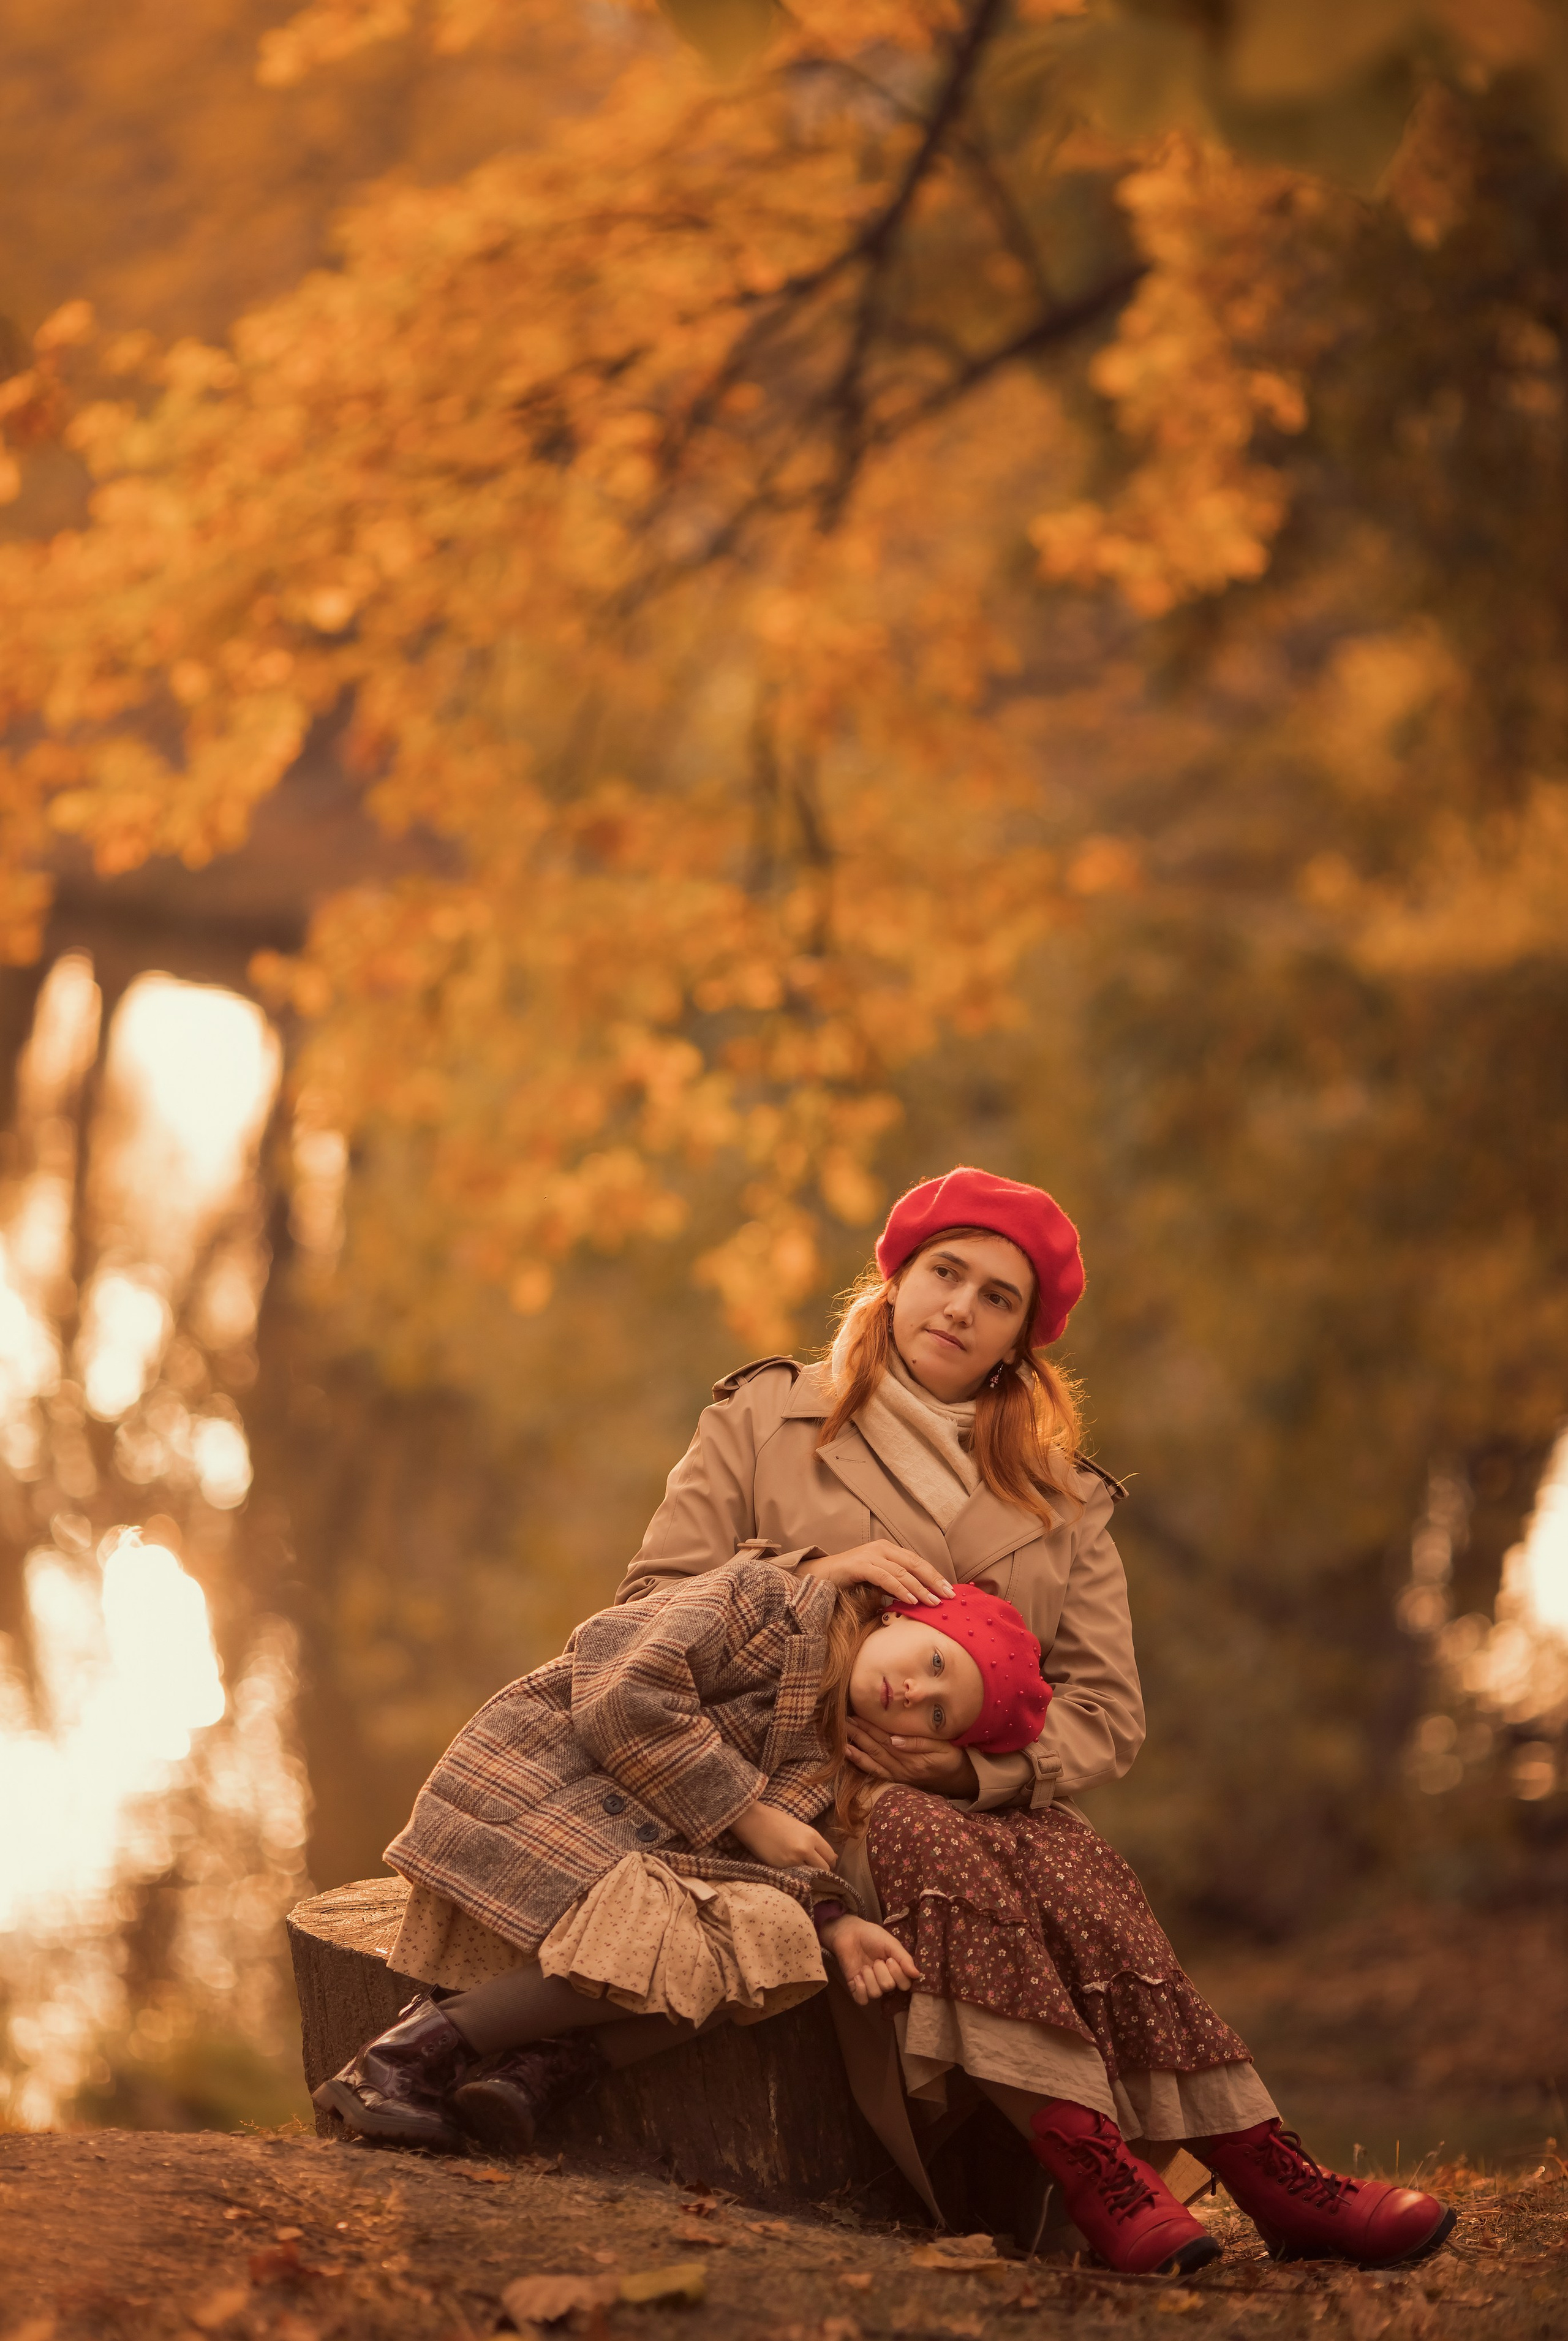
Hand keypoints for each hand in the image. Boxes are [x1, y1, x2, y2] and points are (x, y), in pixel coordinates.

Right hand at [729, 1798, 836, 1871]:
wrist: (753, 1821)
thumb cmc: (776, 1820)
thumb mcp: (800, 1828)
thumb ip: (813, 1842)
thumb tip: (828, 1856)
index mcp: (812, 1836)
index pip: (830, 1856)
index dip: (828, 1861)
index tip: (823, 1863)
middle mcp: (806, 1849)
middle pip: (825, 1868)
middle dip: (822, 1870)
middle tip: (814, 1868)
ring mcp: (793, 1860)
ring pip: (812, 1875)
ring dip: (809, 1874)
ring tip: (802, 1869)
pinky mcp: (781, 1868)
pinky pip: (796, 1875)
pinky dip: (796, 1875)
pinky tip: (790, 1869)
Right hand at [799, 1542, 952, 1607]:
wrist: (816, 1577)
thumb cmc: (847, 1583)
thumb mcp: (875, 1583)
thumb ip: (893, 1586)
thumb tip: (917, 1600)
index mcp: (887, 1550)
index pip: (917, 1561)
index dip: (934, 1575)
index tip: (949, 1590)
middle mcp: (880, 1548)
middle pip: (914, 1563)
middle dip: (933, 1580)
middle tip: (949, 1595)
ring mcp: (869, 1555)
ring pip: (902, 1571)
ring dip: (920, 1588)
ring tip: (933, 1603)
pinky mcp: (858, 1565)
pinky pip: (885, 1577)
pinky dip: (900, 1589)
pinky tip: (910, 1600)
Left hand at [820, 1914, 921, 2004]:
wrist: (850, 1933)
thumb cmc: (872, 1937)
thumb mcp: (891, 1944)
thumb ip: (904, 1959)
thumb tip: (917, 1974)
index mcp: (896, 1971)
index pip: (905, 1985)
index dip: (898, 1974)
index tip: (890, 1959)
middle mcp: (885, 1981)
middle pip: (889, 1987)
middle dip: (881, 1971)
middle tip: (876, 1960)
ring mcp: (870, 1986)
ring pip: (875, 1993)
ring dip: (869, 1976)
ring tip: (865, 1966)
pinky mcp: (856, 1989)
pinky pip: (862, 2000)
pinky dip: (860, 1989)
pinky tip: (857, 1976)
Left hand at [846, 1717, 977, 1797]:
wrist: (957, 1779)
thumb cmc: (950, 1758)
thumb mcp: (941, 1747)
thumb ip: (918, 1743)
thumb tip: (895, 1739)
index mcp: (910, 1757)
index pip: (885, 1739)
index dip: (869, 1727)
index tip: (855, 1714)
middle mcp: (900, 1767)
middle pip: (875, 1748)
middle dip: (857, 1734)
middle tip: (841, 1721)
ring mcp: (897, 1775)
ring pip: (872, 1760)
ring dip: (855, 1748)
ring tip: (839, 1737)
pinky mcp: (896, 1779)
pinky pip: (875, 1772)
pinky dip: (861, 1763)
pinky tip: (849, 1754)